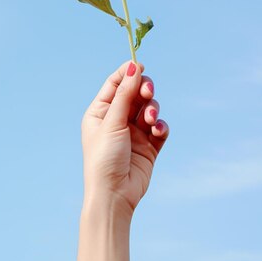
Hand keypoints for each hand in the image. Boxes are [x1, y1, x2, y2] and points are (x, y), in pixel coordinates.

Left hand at [81, 60, 168, 216]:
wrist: (114, 195)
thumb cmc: (104, 158)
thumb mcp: (112, 122)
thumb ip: (125, 94)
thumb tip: (134, 67)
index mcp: (101, 112)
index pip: (116, 84)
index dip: (128, 73)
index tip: (140, 65)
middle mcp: (117, 120)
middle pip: (136, 94)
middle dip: (144, 90)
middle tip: (148, 92)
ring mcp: (134, 133)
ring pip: (149, 109)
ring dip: (152, 110)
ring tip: (150, 120)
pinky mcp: (149, 146)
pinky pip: (159, 128)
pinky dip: (160, 126)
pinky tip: (157, 131)